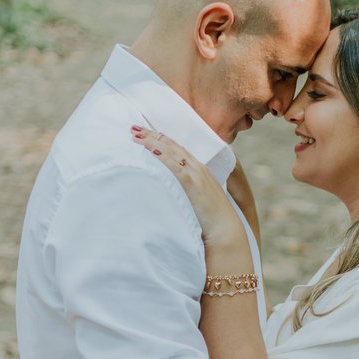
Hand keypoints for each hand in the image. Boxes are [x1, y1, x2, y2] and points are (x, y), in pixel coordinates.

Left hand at [131, 126, 243, 244]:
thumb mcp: (197, 198)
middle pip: (172, 145)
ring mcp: (197, 175)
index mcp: (199, 170)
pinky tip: (152, 150)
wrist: (225, 230)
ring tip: (136, 136)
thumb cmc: (210, 218)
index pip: (176, 148)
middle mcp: (198, 168)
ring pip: (172, 152)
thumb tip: (168, 189)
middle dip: (152, 135)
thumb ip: (185, 189)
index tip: (143, 133)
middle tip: (133, 127)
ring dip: (152, 142)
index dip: (159, 138)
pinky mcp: (194, 185)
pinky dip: (164, 157)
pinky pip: (177, 167)